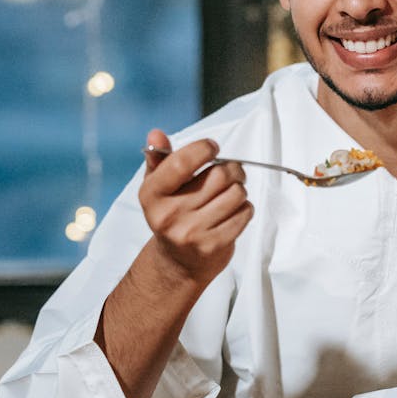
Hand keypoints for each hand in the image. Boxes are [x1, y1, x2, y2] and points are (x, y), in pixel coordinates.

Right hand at [139, 128, 253, 284]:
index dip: (203, 149)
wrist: (177, 263)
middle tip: (231, 171)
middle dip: (232, 169)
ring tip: (231, 193)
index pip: (181, 163)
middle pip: (218, 176)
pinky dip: (244, 208)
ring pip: (236, 194)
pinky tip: (233, 211)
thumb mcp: (158, 187)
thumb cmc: (171, 216)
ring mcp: (191, 233)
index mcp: (152, 195)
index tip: (212, 148)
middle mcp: (169, 215)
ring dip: (239, 189)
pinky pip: (244, 214)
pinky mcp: (213, 246)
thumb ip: (159, 159)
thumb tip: (156, 134)